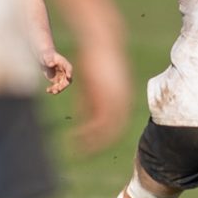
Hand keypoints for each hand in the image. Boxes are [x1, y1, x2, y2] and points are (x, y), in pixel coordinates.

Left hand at [40, 49, 72, 93]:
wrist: (44, 58)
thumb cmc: (46, 55)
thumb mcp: (47, 57)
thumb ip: (49, 60)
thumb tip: (51, 64)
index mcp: (64, 63)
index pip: (69, 68)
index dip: (70, 72)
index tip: (69, 76)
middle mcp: (64, 71)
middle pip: (67, 79)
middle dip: (64, 85)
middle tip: (59, 89)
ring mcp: (61, 76)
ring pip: (62, 85)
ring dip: (58, 89)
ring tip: (53, 91)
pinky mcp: (56, 80)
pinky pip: (56, 86)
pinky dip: (53, 89)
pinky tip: (48, 90)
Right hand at [72, 37, 131, 152]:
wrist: (102, 43)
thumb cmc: (97, 60)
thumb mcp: (94, 84)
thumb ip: (91, 102)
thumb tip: (86, 118)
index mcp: (123, 100)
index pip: (118, 126)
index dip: (105, 138)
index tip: (93, 147)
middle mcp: (123, 103)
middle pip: (114, 132)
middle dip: (98, 145)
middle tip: (84, 154)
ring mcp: (116, 101)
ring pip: (107, 131)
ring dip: (91, 143)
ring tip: (77, 150)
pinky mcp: (106, 98)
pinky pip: (97, 123)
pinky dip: (86, 134)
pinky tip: (74, 138)